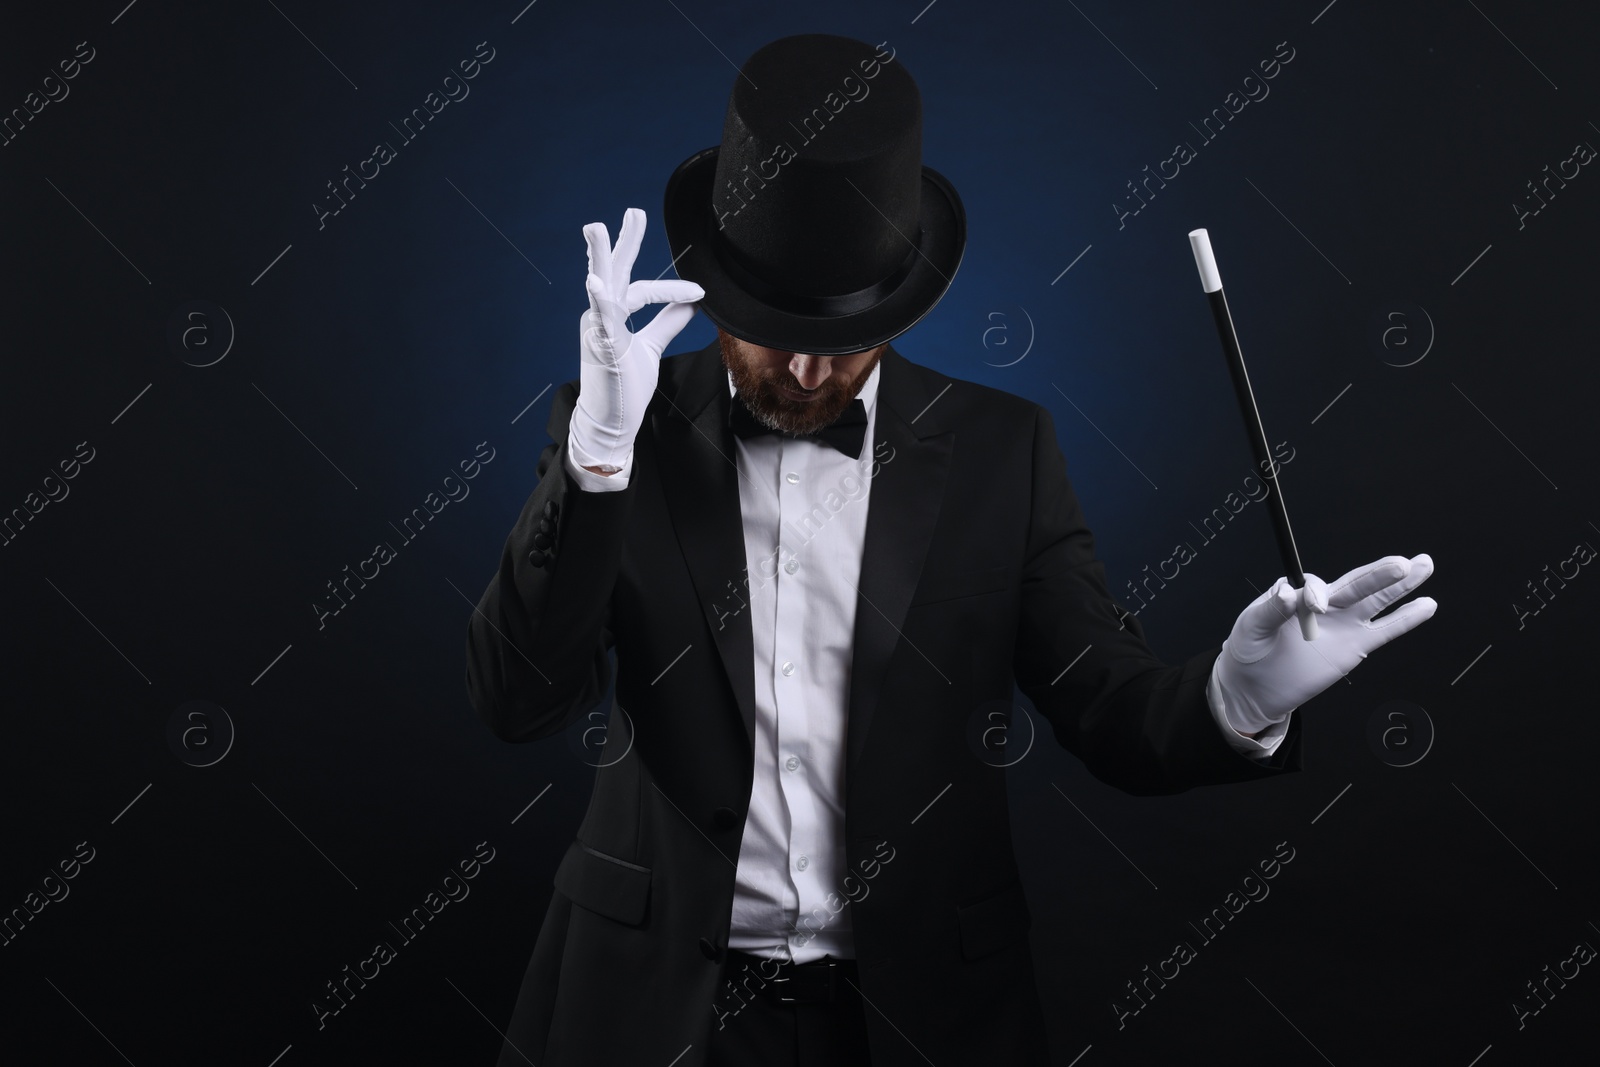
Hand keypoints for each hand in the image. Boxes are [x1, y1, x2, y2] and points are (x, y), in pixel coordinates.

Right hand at [568, 207, 703, 470]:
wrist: (612, 422)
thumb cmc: (625, 386)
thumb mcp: (651, 346)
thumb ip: (667, 322)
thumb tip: (692, 302)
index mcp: (614, 315)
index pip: (643, 290)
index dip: (671, 290)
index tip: (699, 293)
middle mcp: (602, 316)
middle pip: (615, 271)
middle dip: (624, 241)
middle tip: (634, 212)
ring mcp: (598, 329)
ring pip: (600, 286)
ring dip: (598, 256)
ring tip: (596, 226)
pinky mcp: (599, 347)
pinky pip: (599, 320)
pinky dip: (598, 301)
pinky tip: (594, 283)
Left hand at [1212, 554, 1437, 732]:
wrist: (1254, 687)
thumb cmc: (1248, 651)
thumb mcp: (1251, 627)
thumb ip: (1270, 610)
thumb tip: (1288, 593)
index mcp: (1296, 593)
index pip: (1314, 585)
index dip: (1317, 593)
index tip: (1314, 608)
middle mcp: (1324, 603)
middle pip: (1354, 583)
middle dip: (1377, 574)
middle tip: (1400, 563)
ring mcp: (1342, 624)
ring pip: (1375, 600)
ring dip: (1400, 585)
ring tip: (1424, 564)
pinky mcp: (1354, 647)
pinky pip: (1384, 631)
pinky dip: (1406, 619)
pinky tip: (1427, 605)